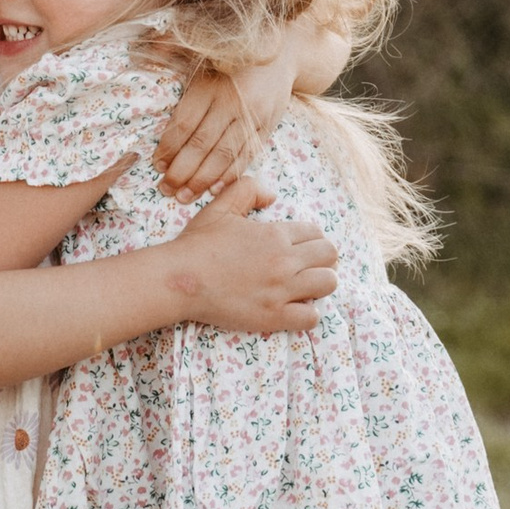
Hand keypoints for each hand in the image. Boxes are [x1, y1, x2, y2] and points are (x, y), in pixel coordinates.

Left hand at [153, 56, 284, 201]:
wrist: (284, 52)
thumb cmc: (233, 54)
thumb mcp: (203, 49)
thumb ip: (174, 48)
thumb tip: (149, 47)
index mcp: (211, 84)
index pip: (184, 123)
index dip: (168, 147)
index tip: (156, 164)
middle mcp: (232, 101)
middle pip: (201, 144)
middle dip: (181, 171)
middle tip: (165, 189)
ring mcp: (253, 116)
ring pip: (224, 155)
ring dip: (202, 180)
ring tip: (183, 197)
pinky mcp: (268, 127)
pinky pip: (247, 156)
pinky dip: (229, 175)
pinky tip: (214, 190)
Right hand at [172, 172, 337, 335]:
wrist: (180, 279)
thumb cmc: (198, 244)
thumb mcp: (221, 206)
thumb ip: (249, 190)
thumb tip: (272, 196)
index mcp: (275, 235)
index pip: (316, 233)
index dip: (311, 239)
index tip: (301, 247)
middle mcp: (284, 261)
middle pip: (329, 255)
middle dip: (323, 258)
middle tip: (308, 265)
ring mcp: (281, 291)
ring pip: (328, 283)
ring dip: (321, 283)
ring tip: (306, 286)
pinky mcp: (273, 317)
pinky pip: (311, 317)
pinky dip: (308, 312)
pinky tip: (295, 307)